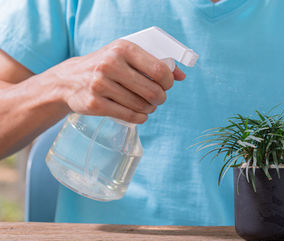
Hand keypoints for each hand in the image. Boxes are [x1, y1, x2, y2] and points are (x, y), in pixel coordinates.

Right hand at [46, 39, 185, 122]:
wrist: (69, 80)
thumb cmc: (106, 66)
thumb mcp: (126, 56)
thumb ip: (155, 63)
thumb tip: (182, 75)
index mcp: (122, 48)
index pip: (159, 70)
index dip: (168, 82)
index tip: (165, 85)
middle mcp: (110, 64)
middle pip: (153, 91)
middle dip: (160, 98)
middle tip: (157, 98)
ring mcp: (100, 85)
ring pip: (142, 106)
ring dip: (149, 109)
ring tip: (146, 105)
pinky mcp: (95, 104)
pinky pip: (129, 116)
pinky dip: (139, 118)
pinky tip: (139, 114)